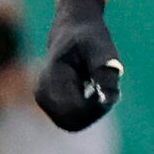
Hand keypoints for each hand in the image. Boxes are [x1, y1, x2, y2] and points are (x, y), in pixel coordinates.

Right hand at [34, 0, 121, 130]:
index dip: (97, 109)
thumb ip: (105, 73)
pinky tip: (90, 90)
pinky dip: (87, 110)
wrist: (73, 29)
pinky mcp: (49, 103)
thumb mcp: (102, 50)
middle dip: (94, 112)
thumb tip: (109, 99)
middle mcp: (42, 94)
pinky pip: (72, 118)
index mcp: (51, 80)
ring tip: (97, 87)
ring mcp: (43, 100)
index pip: (75, 113)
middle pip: (73, 123)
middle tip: (106, 90)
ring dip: (91, 111)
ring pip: (72, 123)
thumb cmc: (90, 38)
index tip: (110, 91)